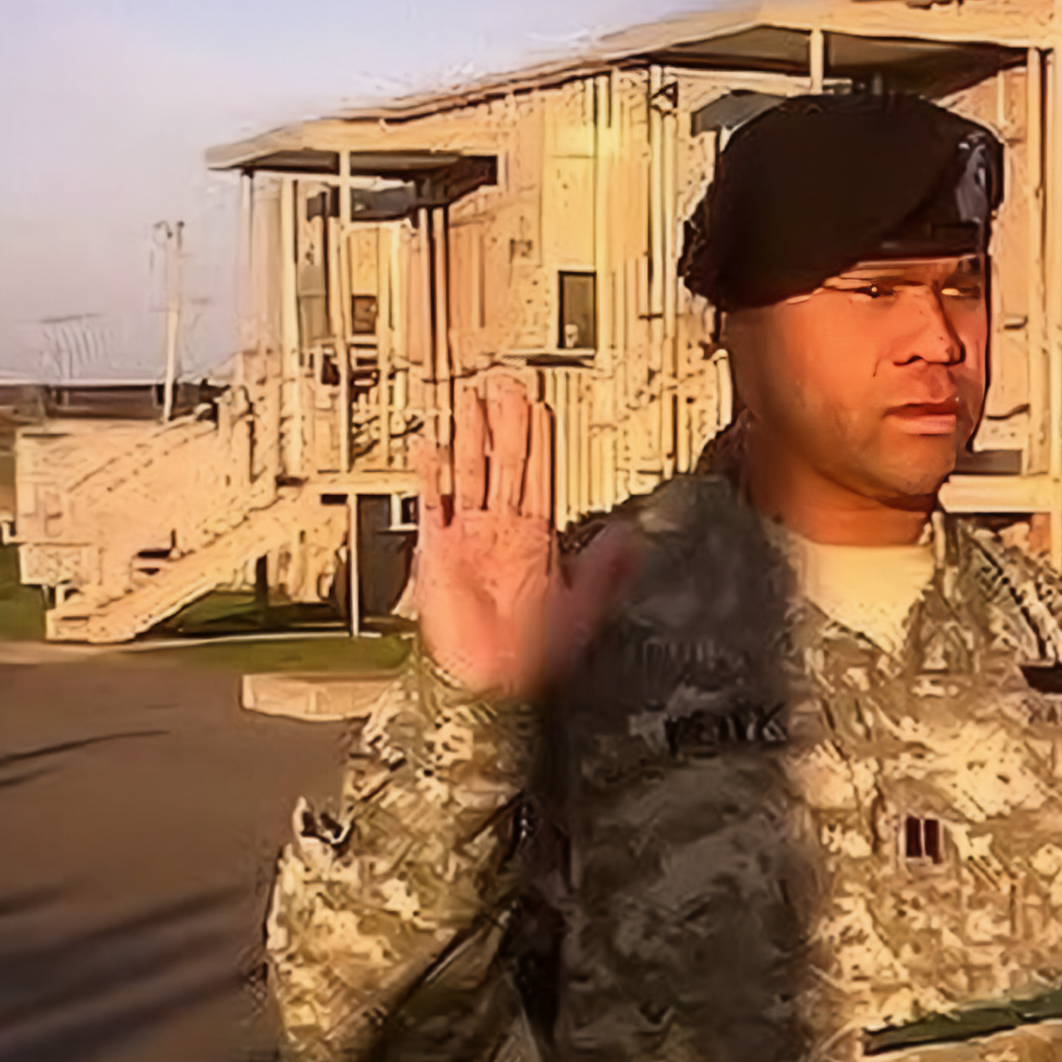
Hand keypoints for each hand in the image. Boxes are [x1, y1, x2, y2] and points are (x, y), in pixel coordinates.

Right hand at [411, 373, 637, 697]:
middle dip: (503, 423)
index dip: (538, 440)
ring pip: (469, 474)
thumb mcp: (583, 604)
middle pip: (502, 464)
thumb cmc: (533, 652)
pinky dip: (429, 478)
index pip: (537, 475)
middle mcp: (499, 531)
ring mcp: (466, 538)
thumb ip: (606, 568)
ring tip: (468, 399)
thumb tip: (632, 536)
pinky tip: (429, 447)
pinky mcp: (436, 553)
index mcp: (533, 538)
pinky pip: (431, 506)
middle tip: (503, 382)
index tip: (539, 405)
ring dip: (469, 438)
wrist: (491, 680)